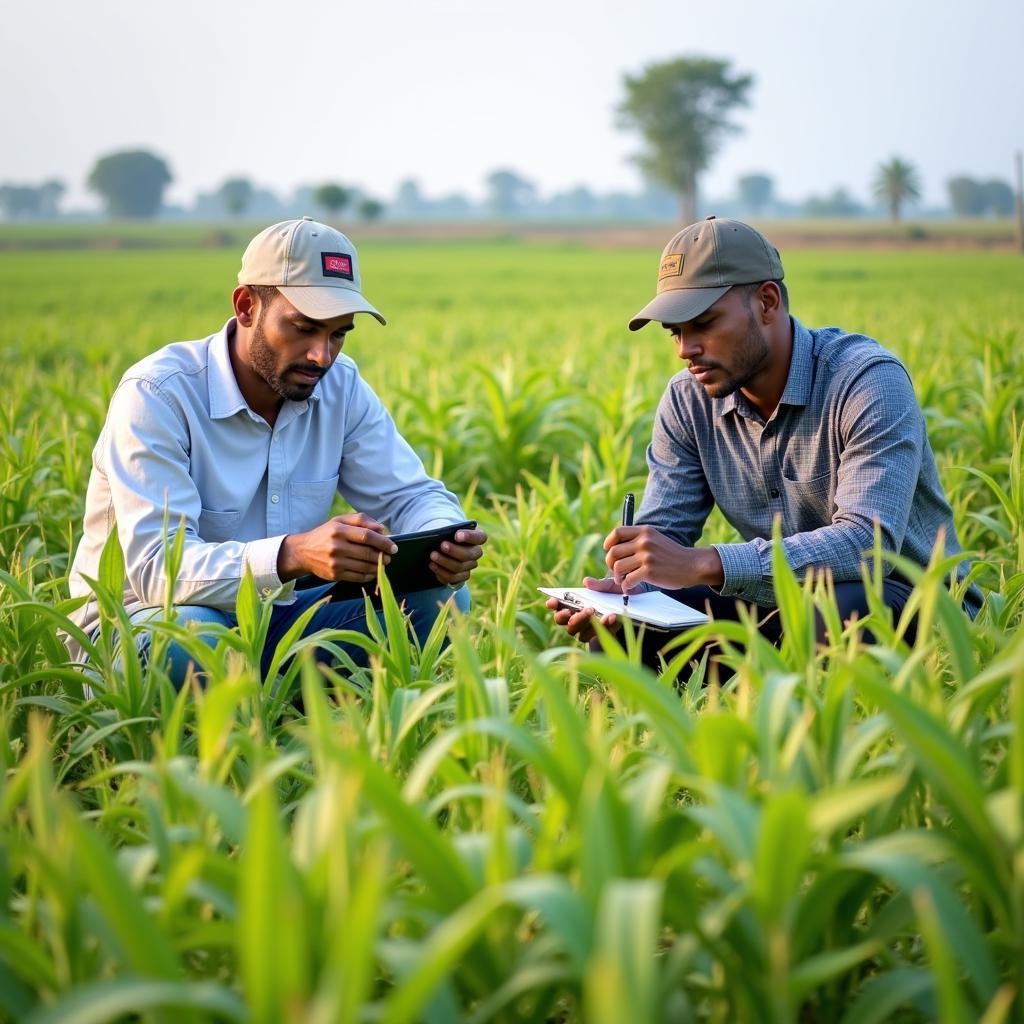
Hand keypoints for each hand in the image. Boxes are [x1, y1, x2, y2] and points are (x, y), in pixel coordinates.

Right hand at [278, 513, 397, 582]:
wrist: (303, 552)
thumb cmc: (326, 534)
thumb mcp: (339, 521)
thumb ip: (361, 520)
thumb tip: (381, 529)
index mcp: (338, 530)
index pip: (367, 536)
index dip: (383, 542)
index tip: (393, 547)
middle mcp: (336, 547)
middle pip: (368, 553)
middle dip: (383, 556)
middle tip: (389, 556)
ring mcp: (335, 563)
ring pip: (365, 567)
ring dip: (378, 566)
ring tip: (383, 563)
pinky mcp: (335, 575)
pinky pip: (358, 577)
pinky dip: (369, 575)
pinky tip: (373, 571)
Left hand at [429, 527, 487, 586]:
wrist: (441, 547)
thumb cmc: (446, 534)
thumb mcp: (447, 529)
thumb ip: (448, 530)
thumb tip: (440, 535)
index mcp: (476, 537)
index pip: (480, 537)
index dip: (469, 536)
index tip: (457, 535)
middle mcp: (476, 552)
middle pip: (469, 554)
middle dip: (454, 550)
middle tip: (442, 545)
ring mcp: (470, 566)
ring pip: (459, 567)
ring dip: (444, 561)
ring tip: (432, 555)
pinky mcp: (462, 576)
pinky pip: (453, 577)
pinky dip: (441, 571)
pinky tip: (432, 565)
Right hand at [545, 576, 623, 644]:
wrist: (634, 603)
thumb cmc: (615, 593)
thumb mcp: (610, 585)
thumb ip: (599, 584)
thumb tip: (586, 582)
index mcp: (572, 606)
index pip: (557, 607)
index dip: (553, 605)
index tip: (552, 601)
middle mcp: (576, 621)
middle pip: (566, 623)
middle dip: (574, 617)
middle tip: (586, 609)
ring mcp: (587, 631)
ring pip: (580, 633)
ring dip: (588, 622)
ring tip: (596, 612)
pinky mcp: (600, 638)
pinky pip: (599, 635)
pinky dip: (605, 626)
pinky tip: (612, 616)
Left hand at [603, 526, 723, 591]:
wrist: (692, 565)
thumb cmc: (671, 555)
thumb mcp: (655, 538)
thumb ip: (638, 540)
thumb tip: (614, 548)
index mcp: (644, 531)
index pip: (617, 532)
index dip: (608, 543)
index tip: (608, 551)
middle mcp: (644, 541)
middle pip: (613, 552)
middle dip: (610, 564)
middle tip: (616, 572)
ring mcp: (647, 556)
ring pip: (618, 567)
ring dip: (617, 577)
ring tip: (623, 580)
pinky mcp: (649, 571)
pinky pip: (628, 580)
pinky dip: (626, 586)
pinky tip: (630, 587)